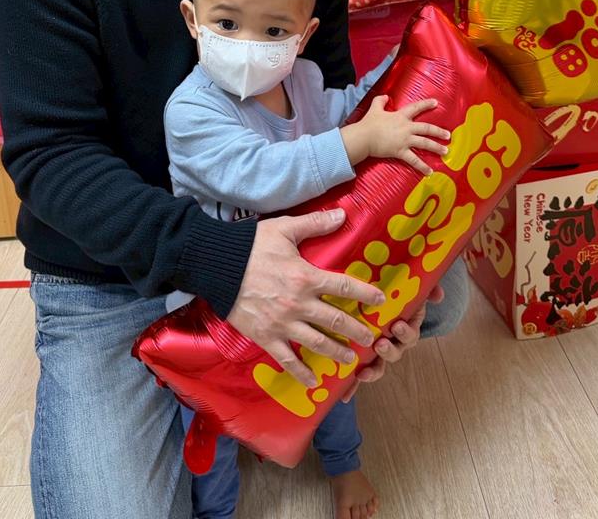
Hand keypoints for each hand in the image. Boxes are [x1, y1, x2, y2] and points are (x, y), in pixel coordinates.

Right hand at [227, 209, 386, 386]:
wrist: (216, 265)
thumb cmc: (251, 245)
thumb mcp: (284, 229)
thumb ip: (314, 224)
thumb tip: (342, 214)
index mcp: (306, 277)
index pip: (343, 287)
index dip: (365, 294)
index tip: (381, 301)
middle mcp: (298, 303)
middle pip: (335, 320)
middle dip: (356, 330)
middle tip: (372, 339)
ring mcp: (282, 323)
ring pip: (316, 343)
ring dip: (336, 352)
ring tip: (351, 359)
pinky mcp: (265, 336)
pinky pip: (286, 359)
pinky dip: (301, 372)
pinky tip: (312, 382)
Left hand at [341, 283, 444, 402]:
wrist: (378, 288)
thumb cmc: (395, 288)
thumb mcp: (411, 285)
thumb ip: (427, 287)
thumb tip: (439, 295)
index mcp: (405, 324)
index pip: (410, 334)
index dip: (405, 333)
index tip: (397, 326)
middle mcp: (393, 340)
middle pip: (395, 353)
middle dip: (389, 351)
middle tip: (380, 344)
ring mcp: (377, 348)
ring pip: (379, 365)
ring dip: (374, 370)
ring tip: (364, 370)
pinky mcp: (361, 353)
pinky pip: (359, 370)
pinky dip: (353, 384)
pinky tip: (346, 395)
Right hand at [358, 95, 449, 172]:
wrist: (364, 137)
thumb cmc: (368, 123)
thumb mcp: (374, 108)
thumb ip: (381, 101)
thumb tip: (386, 96)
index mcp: (401, 116)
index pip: (416, 108)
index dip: (426, 104)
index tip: (436, 103)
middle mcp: (406, 128)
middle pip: (426, 128)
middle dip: (438, 132)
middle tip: (448, 135)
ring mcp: (405, 140)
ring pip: (424, 143)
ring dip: (436, 147)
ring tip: (445, 151)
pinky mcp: (400, 151)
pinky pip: (414, 160)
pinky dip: (422, 166)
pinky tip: (430, 172)